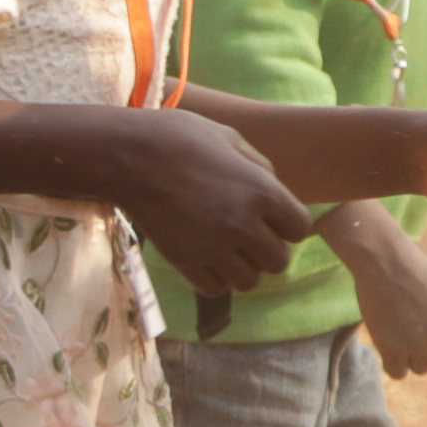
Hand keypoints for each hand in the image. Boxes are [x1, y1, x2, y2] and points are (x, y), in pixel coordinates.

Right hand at [103, 111, 320, 295]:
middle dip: (267, 250)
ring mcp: (212, 246)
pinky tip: (206, 260)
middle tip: (247, 237)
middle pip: (278, 262)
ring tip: (226, 251)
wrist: (127, 155)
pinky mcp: (183, 260)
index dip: (288, 225)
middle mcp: (243, 224)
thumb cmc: (179, 137)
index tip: (271, 218)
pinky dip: (216, 280)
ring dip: (242, 269)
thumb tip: (272, 188)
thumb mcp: (230, 137)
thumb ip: (259, 166)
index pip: (300, 229)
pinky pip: (216, 289)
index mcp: (262, 191)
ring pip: (249, 281)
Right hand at [327, 196, 426, 379]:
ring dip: (412, 357)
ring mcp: (418, 343)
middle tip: (418, 332)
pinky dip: (394, 364)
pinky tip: (388, 346)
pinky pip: (398, 373)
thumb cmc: (414, 269)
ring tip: (399, 334)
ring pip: (422, 369)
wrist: (382, 261)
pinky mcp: (391, 349)